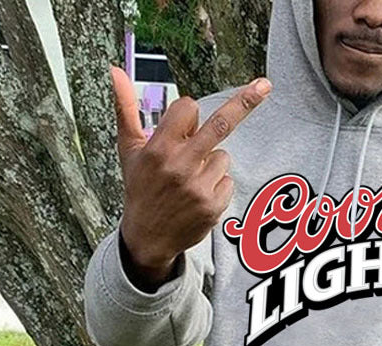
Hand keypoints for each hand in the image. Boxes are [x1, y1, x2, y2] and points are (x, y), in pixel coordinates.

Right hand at [109, 65, 271, 285]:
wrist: (148, 238)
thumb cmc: (140, 188)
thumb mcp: (129, 150)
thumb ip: (126, 108)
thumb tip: (115, 70)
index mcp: (158, 148)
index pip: (188, 108)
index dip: (188, 113)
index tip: (184, 123)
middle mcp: (179, 166)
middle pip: (220, 124)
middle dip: (245, 101)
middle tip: (265, 85)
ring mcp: (198, 187)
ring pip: (223, 156)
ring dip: (211, 163)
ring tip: (190, 180)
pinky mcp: (212, 206)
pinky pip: (228, 181)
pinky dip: (217, 185)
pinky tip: (199, 196)